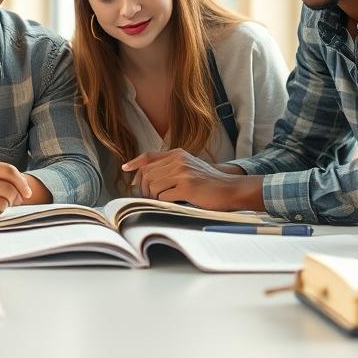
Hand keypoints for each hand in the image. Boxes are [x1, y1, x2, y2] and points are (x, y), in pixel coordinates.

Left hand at [122, 149, 261, 211]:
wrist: (231, 189)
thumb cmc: (209, 183)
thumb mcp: (189, 167)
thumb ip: (168, 168)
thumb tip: (141, 179)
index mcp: (177, 154)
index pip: (149, 156)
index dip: (135, 163)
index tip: (126, 169)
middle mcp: (178, 160)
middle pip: (146, 173)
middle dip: (143, 188)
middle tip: (149, 197)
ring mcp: (182, 172)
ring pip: (152, 186)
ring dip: (153, 197)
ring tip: (163, 201)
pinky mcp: (187, 186)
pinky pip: (163, 196)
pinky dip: (164, 202)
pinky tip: (172, 203)